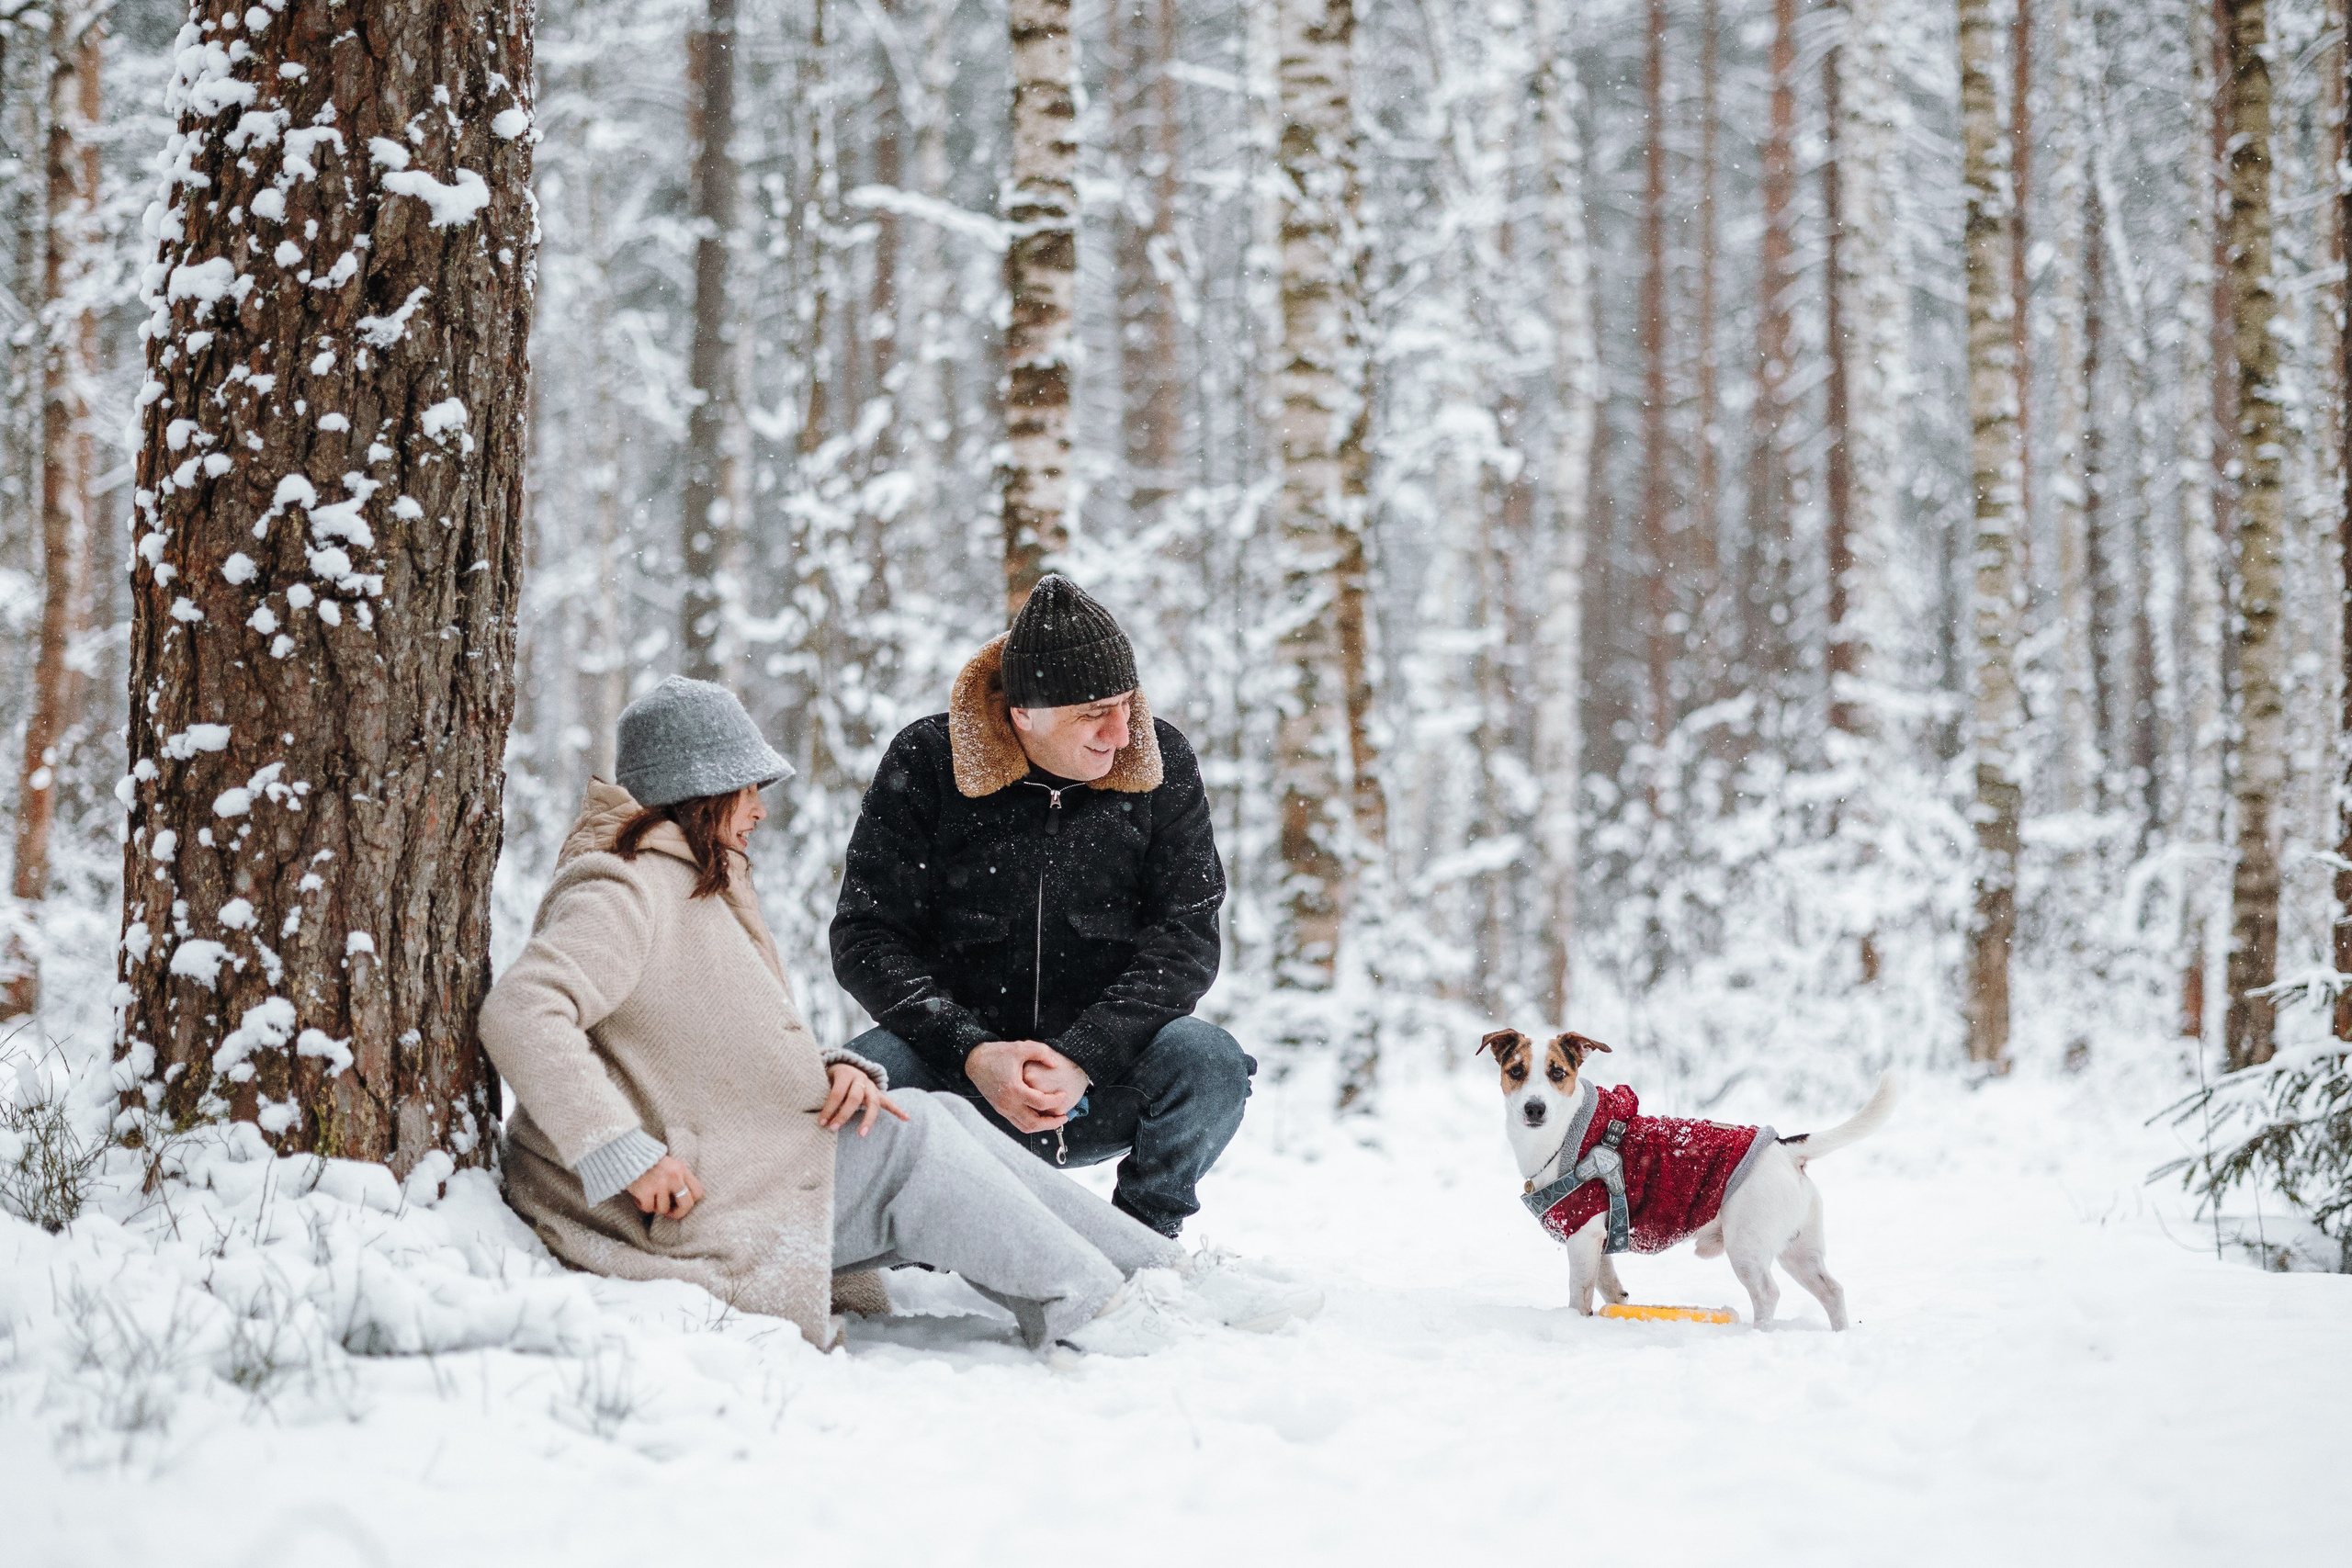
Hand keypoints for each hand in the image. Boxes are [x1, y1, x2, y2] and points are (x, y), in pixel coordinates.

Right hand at [627, 1154, 704, 1219]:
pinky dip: (642, 1205)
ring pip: (664, 1209)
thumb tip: (685, 1201)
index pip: (698, 1192)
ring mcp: (660, 1184)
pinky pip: (648, 1208)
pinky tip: (639, 1196)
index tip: (680, 1204)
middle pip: (687, 1204)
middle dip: (678, 1213)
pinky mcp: (646, 1191)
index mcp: (681, 1169)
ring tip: (648, 1196)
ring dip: (655, 1206)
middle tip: (669, 1213)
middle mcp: (674, 1176)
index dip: (690, 1202)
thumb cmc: (649, 1163)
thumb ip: (679, 1179)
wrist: (628, 1155)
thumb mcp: (670, 1165)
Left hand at [820, 1062, 909, 1134]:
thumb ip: (822, 1095)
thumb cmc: (829, 1077)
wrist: (842, 1064)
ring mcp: (871, 1085)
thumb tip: (816, 1116)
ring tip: (862, 1134)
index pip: (837, 1093)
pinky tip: (906, 1118)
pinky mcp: (877, 1092)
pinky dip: (897, 1110)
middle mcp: (860, 1077)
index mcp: (845, 1073)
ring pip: (873, 1102)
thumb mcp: (823, 1081)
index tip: (821, 1122)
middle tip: (832, 1129)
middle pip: (855, 1098)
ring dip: (868, 1119)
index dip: (828, 1108)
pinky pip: (888, 1101)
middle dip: (843, 1115)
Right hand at [967, 1039, 1084, 1132]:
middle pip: (1034, 1123)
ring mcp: (1003, 1109)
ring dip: (1042, 1126)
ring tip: (1054, 1120)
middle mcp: (1008, 1104)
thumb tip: (1056, 1064)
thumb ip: (1041, 1052)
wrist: (974, 1061)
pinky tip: (1040, 1115)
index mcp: (1014, 1090)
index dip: (1056, 1100)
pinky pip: (1018, 1123)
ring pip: (1025, 1127)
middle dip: (1052, 1123)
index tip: (1065, 1094)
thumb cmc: (996, 1054)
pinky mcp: (1000, 1110)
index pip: (1041, 1103)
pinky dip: (1031, 1123)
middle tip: (1064, 1117)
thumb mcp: (1020, 1048)